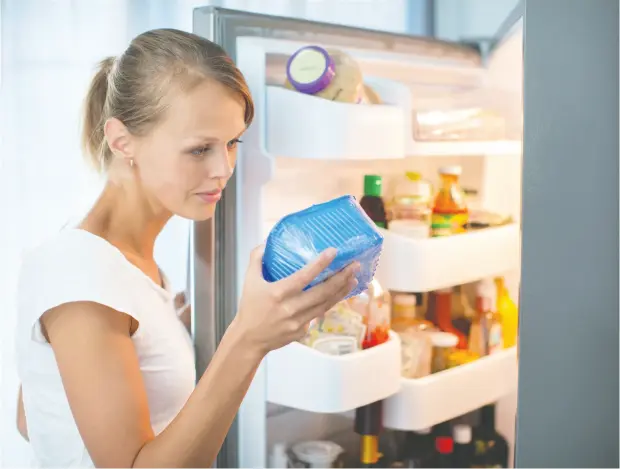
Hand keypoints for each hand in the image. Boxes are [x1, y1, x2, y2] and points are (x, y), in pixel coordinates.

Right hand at [233, 245, 358, 355]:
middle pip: (323, 292)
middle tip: (355, 265)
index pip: (304, 276)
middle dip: (341, 278)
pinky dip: (329, 304)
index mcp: (278, 293)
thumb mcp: (249, 281)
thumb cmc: (250, 308)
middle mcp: (291, 308)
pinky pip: (318, 315)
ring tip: (353, 278)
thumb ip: (257, 259)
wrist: (249, 339)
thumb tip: (266, 243)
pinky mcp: (302, 331)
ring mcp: (298, 322)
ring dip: (341, 291)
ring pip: (326, 304)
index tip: (333, 252)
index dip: (320, 264)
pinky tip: (338, 295)